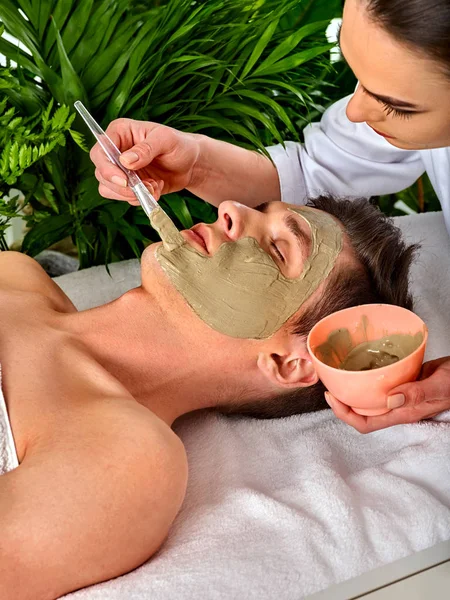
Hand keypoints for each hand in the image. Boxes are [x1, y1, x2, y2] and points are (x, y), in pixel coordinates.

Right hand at [90, 119, 200, 205]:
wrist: (191, 164)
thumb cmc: (180, 145)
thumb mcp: (166, 140)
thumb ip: (146, 149)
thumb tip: (126, 161)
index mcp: (120, 132)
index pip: (100, 151)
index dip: (107, 168)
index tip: (125, 180)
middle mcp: (115, 151)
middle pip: (101, 173)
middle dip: (122, 186)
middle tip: (146, 186)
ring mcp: (120, 169)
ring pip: (108, 188)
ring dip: (132, 194)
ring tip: (154, 186)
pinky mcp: (128, 185)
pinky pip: (123, 197)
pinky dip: (139, 198)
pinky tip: (155, 188)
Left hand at [324, 356, 449, 431]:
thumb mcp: (439, 386)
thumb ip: (418, 393)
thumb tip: (390, 398)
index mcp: (402, 413)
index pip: (365, 424)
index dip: (345, 414)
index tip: (332, 397)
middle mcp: (397, 407)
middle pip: (361, 413)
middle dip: (342, 402)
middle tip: (330, 385)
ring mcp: (399, 396)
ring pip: (369, 399)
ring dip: (352, 391)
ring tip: (339, 377)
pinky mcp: (401, 384)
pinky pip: (379, 386)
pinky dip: (367, 379)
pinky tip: (361, 366)